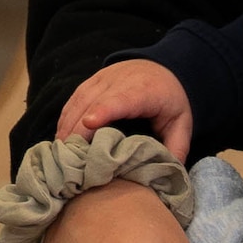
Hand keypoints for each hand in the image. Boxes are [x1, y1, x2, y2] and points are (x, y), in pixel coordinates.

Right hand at [52, 57, 196, 159]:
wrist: (164, 68)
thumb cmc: (172, 100)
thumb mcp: (182, 124)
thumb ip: (176, 148)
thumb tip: (166, 174)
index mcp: (145, 91)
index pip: (121, 99)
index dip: (104, 111)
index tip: (89, 124)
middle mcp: (120, 80)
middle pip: (93, 103)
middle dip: (78, 129)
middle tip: (69, 159)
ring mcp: (102, 78)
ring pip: (79, 101)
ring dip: (67, 126)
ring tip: (61, 153)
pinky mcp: (91, 81)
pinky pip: (73, 99)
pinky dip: (65, 119)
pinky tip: (61, 138)